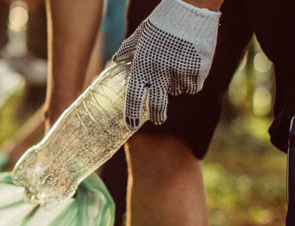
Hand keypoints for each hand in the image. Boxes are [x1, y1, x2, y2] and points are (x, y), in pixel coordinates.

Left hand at [113, 0, 220, 128]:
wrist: (191, 9)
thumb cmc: (162, 21)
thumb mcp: (140, 35)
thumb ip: (128, 50)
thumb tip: (116, 60)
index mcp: (142, 67)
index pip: (133, 98)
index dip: (132, 115)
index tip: (131, 126)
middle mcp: (159, 74)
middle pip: (157, 106)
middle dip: (158, 116)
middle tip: (159, 120)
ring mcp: (179, 74)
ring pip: (177, 90)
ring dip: (176, 83)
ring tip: (178, 62)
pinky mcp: (198, 72)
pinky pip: (194, 85)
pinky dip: (192, 79)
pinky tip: (191, 63)